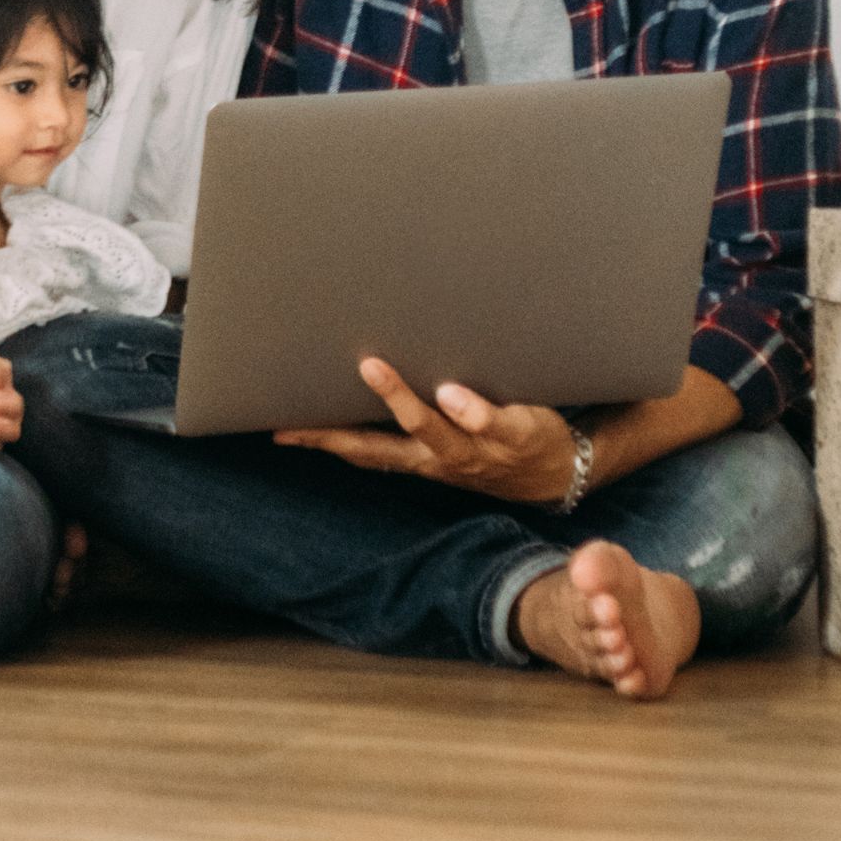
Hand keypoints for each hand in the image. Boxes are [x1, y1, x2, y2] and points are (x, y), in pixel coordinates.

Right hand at [275, 357, 581, 503]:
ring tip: (374, 370)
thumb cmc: (492, 443)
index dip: (320, 440)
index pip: (362, 450)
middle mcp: (441, 457)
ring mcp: (476, 448)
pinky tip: (450, 391)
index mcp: (420, 457)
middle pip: (385, 443)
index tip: (280, 429)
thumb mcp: (448, 440)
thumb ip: (413, 420)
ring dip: (402, 402)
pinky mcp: (513, 433)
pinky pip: (490, 421)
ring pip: (433, 428)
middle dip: (343, 426)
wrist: (561, 470)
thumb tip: (371, 372)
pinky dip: (469, 409)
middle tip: (299, 406)